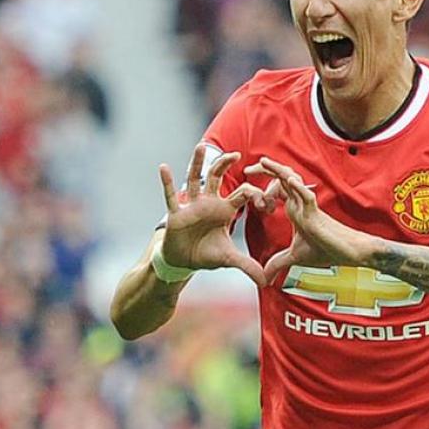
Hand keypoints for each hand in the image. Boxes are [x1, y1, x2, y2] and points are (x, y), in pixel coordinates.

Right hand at [159, 144, 267, 285]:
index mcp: (225, 209)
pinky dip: (166, 182)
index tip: (265, 203)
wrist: (183, 262)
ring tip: (201, 147)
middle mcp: (209, 202)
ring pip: (195, 179)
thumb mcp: (229, 259)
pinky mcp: (176, 213)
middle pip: (218, 177)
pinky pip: (170, 195)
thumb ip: (247, 266)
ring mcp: (191, 205)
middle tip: (236, 154)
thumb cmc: (206, 254)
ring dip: (197, 163)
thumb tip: (266, 281)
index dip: (255, 195)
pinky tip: (163, 167)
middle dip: (225, 164)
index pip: (242, 194)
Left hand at [245, 157, 373, 281]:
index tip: (247, 187)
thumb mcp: (296, 256)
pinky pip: (308, 197)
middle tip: (246, 170)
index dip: (262, 185)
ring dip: (278, 171)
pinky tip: (289, 181)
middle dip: (265, 171)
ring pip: (293, 182)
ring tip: (264, 162)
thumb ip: (279, 262)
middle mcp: (300, 204)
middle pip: (282, 179)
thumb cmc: (328, 249)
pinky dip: (299, 189)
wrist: (349, 253)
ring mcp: (309, 207)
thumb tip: (264, 276)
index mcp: (295, 209)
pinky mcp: (317, 215)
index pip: (277, 188)